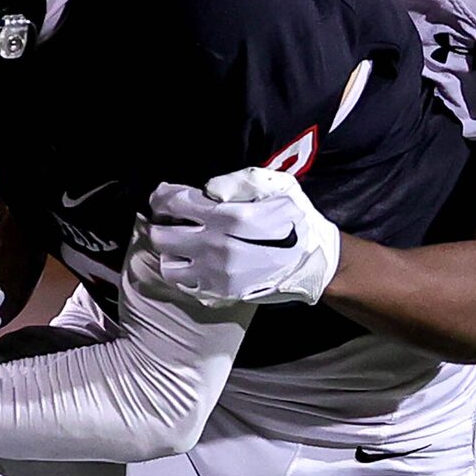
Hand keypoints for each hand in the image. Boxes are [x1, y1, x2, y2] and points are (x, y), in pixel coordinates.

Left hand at [149, 167, 341, 306]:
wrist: (315, 262)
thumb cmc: (296, 219)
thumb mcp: (277, 186)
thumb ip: (239, 181)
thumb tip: (206, 189)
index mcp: (227, 217)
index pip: (173, 203)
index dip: (160, 198)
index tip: (161, 198)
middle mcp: (215, 247)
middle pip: (161, 236)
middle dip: (160, 226)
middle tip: (169, 222)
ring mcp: (215, 274)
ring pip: (168, 265)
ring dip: (170, 254)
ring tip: (181, 246)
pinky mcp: (220, 293)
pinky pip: (185, 286)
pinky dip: (184, 274)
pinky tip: (195, 265)